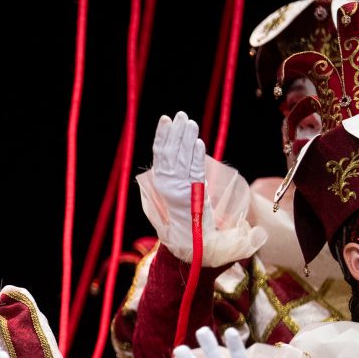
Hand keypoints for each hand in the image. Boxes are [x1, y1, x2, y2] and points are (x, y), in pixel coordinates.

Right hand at [151, 111, 214, 250]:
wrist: (194, 242)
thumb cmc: (188, 217)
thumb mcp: (177, 193)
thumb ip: (176, 174)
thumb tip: (178, 149)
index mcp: (162, 183)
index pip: (160, 155)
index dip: (162, 136)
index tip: (166, 119)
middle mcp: (169, 185)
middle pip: (171, 154)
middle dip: (175, 133)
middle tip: (180, 115)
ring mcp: (181, 189)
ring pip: (183, 159)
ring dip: (186, 139)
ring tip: (190, 122)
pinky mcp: (195, 193)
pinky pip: (195, 171)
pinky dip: (196, 156)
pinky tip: (198, 142)